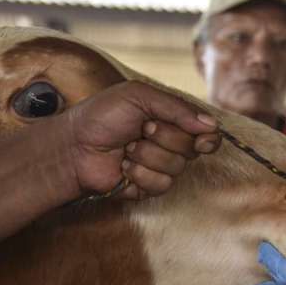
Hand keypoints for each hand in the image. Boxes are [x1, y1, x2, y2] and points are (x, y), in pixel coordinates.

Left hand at [65, 80, 220, 199]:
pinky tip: (123, 167)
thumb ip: (176, 108)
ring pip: (176, 168)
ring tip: (126, 148)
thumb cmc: (101, 115)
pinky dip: (140, 173)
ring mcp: (159, 167)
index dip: (208, 138)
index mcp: (171, 121)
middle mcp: (169, 145)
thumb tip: (211, 125)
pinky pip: (161, 184)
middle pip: (192, 149)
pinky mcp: (148, 187)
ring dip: (148, 155)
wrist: (74, 145)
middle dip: (165, 137)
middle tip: (141, 129)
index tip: (201, 138)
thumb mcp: (138, 97)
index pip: (206, 133)